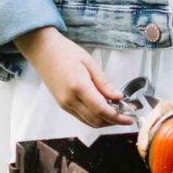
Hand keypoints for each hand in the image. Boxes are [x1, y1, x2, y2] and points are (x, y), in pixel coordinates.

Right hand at [14, 27, 130, 129]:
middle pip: (95, 121)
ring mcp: (64, 104)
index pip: (101, 110)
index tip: (129, 119)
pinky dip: (94, 117)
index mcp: (78, 86)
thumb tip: (118, 97)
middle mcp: (70, 100)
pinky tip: (102, 108)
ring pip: (88, 122)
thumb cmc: (66, 52)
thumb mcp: (90, 63)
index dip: (117, 117)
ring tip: (116, 112)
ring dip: (104, 121)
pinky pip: (81, 117)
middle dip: (112, 122)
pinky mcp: (62, 105)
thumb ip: (104, 83)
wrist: (43, 51)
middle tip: (125, 116)